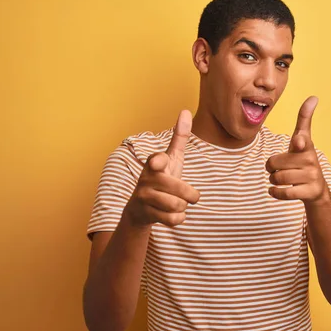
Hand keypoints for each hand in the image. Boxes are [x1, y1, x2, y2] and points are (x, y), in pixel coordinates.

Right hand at [123, 110, 199, 227]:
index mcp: (154, 164)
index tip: (159, 162)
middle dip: (191, 195)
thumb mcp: (170, 158)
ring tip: (177, 204)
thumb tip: (185, 111)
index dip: (158, 162)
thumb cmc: (161, 179)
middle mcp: (146, 179)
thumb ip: (178, 137)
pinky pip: (173, 219)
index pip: (156, 161)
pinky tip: (172, 215)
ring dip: (183, 207)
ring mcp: (144, 197)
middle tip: (190, 196)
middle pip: (180, 190)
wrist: (139, 209)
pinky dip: (178, 219)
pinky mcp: (145, 214)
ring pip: (177, 206)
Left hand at [266, 96, 329, 203]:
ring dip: (273, 181)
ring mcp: (311, 176)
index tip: (298, 141)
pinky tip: (277, 190)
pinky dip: (275, 193)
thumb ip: (304, 120)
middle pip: (274, 163)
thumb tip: (313, 97)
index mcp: (306, 146)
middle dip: (271, 168)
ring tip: (283, 179)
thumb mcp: (303, 141)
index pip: (302, 140)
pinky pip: (283, 193)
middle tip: (282, 168)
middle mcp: (311, 160)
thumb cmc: (303, 160)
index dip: (298, 141)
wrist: (316, 189)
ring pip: (277, 178)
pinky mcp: (310, 192)